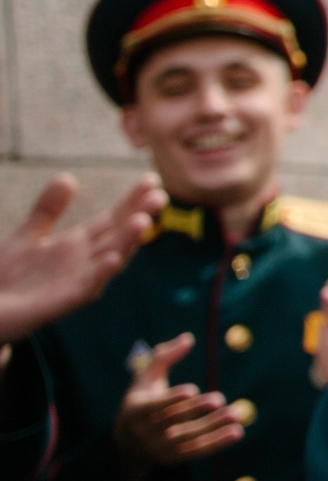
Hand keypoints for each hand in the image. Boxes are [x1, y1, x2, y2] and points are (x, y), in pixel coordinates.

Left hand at [0, 176, 164, 348]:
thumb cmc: (5, 278)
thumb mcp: (25, 236)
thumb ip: (48, 210)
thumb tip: (68, 177)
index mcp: (76, 246)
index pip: (112, 219)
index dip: (131, 201)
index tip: (151, 179)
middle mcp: (84, 263)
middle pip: (118, 236)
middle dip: (139, 217)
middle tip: (159, 196)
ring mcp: (76, 283)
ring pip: (111, 260)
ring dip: (128, 243)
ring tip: (143, 221)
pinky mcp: (62, 303)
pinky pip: (87, 288)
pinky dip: (102, 274)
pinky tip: (114, 259)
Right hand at [110, 334, 242, 480]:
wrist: (127, 442)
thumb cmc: (141, 400)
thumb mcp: (145, 377)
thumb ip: (164, 356)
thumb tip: (189, 338)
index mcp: (136, 410)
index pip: (153, 407)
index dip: (171, 399)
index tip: (192, 390)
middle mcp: (145, 432)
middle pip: (174, 422)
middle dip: (197, 410)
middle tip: (220, 399)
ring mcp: (159, 447)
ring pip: (188, 438)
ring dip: (214, 427)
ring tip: (236, 415)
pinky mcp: (173, 458)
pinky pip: (196, 451)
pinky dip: (217, 443)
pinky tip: (237, 432)